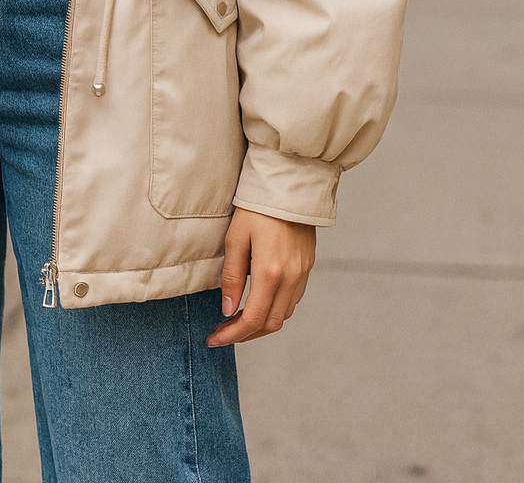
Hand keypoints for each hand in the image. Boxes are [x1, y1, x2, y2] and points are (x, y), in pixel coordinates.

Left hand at [207, 207, 314, 345]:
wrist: (288, 184)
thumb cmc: (257, 207)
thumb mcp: (235, 239)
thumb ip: (231, 277)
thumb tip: (227, 309)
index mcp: (270, 272)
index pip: (252, 319)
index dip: (233, 335)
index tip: (215, 339)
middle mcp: (291, 277)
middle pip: (270, 323)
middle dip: (246, 334)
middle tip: (224, 331)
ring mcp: (303, 272)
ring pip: (284, 314)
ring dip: (262, 322)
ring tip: (238, 318)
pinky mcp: (308, 265)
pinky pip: (294, 298)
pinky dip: (276, 308)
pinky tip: (260, 300)